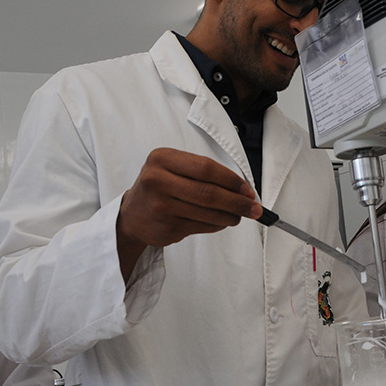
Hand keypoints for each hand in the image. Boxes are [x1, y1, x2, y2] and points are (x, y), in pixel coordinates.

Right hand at [116, 148, 260, 279]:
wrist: (131, 216)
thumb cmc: (158, 188)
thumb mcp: (171, 168)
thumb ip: (201, 173)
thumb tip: (242, 189)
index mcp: (161, 159)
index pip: (206, 168)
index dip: (232, 180)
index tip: (248, 190)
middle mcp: (157, 180)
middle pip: (209, 192)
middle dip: (238, 202)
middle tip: (254, 208)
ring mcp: (161, 206)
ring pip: (208, 212)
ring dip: (231, 216)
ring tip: (238, 216)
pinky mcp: (167, 227)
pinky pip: (202, 226)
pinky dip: (218, 225)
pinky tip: (221, 222)